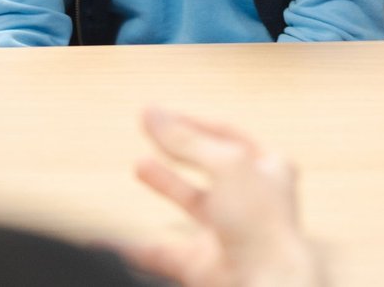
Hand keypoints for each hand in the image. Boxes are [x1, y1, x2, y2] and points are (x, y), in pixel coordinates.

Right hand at [125, 107, 318, 286]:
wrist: (264, 283)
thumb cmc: (260, 223)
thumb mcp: (225, 164)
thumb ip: (186, 140)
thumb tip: (152, 113)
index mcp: (270, 169)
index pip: (227, 135)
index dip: (194, 122)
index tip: (161, 114)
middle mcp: (251, 199)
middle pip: (210, 165)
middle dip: (179, 148)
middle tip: (150, 131)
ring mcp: (228, 231)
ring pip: (191, 202)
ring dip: (165, 182)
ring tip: (139, 164)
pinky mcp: (204, 263)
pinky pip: (163, 252)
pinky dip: (136, 247)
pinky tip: (114, 241)